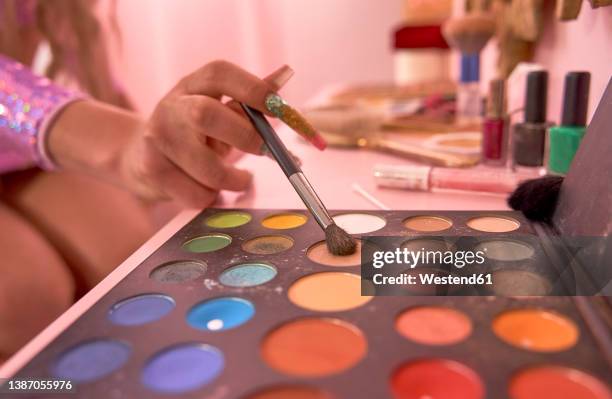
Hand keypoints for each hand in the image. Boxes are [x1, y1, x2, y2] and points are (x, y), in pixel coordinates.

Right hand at [49, 61, 292, 207]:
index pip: (219, 74)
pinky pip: (197, 194)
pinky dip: (213, 197)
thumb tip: (284, 76)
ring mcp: (157, 138)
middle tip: (267, 152)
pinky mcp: (152, 170)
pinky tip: (212, 190)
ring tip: (241, 179)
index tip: (282, 110)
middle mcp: (170, 106)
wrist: (139, 158)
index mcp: (192, 85)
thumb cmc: (193, 132)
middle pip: (206, 115)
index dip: (253, 89)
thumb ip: (249, 100)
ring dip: (234, 179)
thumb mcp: (217, 109)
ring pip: (206, 167)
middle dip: (245, 137)